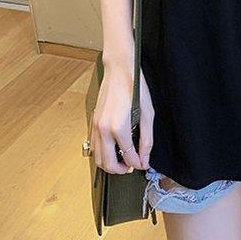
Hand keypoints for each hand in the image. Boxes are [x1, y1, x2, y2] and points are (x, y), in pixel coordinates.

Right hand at [90, 57, 153, 173]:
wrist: (119, 70)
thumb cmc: (134, 87)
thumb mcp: (147, 114)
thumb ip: (146, 139)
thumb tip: (145, 157)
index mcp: (118, 128)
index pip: (128, 157)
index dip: (138, 164)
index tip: (144, 164)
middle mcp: (103, 129)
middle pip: (108, 164)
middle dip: (121, 169)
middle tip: (132, 165)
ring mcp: (96, 126)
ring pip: (97, 157)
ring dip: (109, 163)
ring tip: (123, 159)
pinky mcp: (93, 121)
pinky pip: (94, 145)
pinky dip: (102, 153)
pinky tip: (113, 149)